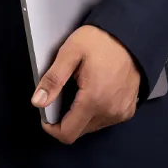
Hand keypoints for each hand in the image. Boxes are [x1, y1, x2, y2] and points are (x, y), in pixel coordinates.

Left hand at [30, 24, 140, 143]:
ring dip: (81, 114)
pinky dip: (96, 111)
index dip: (52, 127)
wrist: (130, 34)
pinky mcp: (128, 110)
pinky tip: (95, 91)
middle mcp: (110, 112)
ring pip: (92, 126)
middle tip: (65, 91)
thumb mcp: (70, 52)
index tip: (46, 114)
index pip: (67, 133)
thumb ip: (53, 79)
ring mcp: (121, 112)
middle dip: (66, 117)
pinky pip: (106, 120)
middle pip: (79, 131)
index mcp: (93, 100)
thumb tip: (38, 101)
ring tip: (81, 88)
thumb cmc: (101, 40)